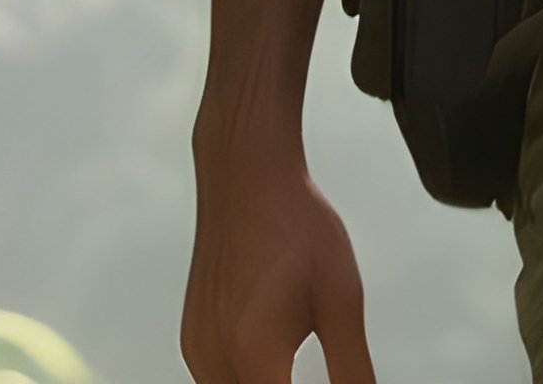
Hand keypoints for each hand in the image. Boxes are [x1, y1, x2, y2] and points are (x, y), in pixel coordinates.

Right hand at [182, 131, 376, 383]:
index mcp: (256, 353)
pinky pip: (217, 380)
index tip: (337, 381)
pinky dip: (248, 378)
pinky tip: (274, 352)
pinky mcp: (191, 339)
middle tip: (313, 368)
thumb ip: (351, 365)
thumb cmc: (301, 230)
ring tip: (295, 351)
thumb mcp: (341, 297)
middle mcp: (215, 360)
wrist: (248, 178)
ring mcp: (196, 351)